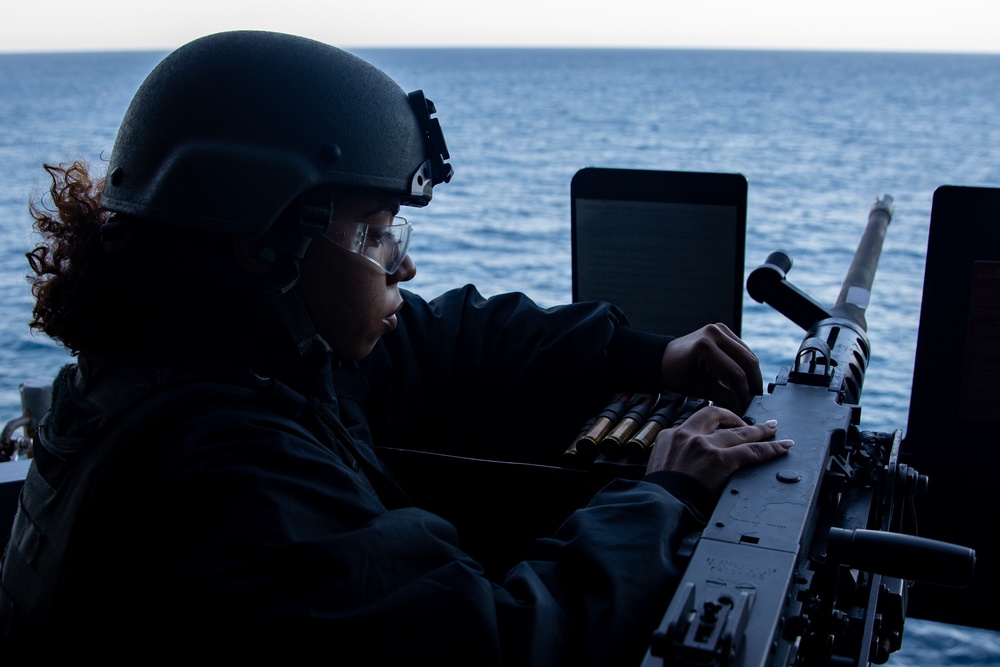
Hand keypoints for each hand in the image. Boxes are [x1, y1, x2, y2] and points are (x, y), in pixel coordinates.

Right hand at [645, 406, 792, 494]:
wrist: (657, 506)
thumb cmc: (657, 495)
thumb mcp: (659, 467)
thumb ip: (675, 459)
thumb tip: (687, 467)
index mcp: (670, 436)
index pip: (697, 422)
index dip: (714, 420)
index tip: (723, 422)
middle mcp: (687, 435)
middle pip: (717, 417)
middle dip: (736, 418)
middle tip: (750, 422)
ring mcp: (705, 446)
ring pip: (738, 432)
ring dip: (758, 430)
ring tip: (772, 429)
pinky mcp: (720, 460)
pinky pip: (752, 451)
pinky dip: (770, 448)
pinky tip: (782, 445)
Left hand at [660, 323, 762, 411]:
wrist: (664, 358)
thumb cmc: (677, 375)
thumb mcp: (699, 389)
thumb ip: (724, 397)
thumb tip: (745, 408)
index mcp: (705, 347)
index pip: (735, 373)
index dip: (744, 393)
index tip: (747, 407)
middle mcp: (715, 333)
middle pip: (748, 361)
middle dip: (754, 383)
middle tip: (755, 401)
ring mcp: (720, 329)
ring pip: (748, 355)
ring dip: (753, 375)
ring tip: (751, 393)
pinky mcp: (724, 330)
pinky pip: (743, 350)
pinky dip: (746, 366)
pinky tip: (746, 380)